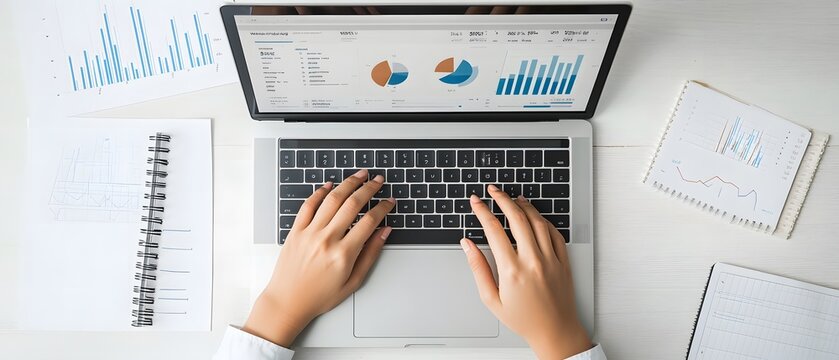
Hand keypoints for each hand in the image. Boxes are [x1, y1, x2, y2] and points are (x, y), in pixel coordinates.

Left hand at [244, 169, 394, 346]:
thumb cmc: (320, 296)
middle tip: (378, 180)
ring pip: (332, 199)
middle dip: (369, 188)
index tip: (389, 201)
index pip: (369, 221)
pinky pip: (309, 205)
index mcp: (343, 254)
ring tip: (360, 175)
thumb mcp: (353, 282)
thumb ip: (371, 255)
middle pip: (352, 204)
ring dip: (348, 184)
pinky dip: (320, 192)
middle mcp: (327, 240)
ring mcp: (309, 233)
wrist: (288, 302)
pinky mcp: (296, 231)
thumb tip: (384, 232)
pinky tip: (330, 186)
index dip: (383, 208)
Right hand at [462, 185, 591, 358]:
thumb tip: (467, 244)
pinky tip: (534, 216)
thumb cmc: (522, 319)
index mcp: (511, 270)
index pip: (493, 230)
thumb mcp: (491, 299)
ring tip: (513, 198)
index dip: (482, 211)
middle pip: (516, 217)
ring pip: (537, 221)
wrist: (554, 331)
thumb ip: (478, 268)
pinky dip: (542, 220)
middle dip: (501, 199)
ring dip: (523, 205)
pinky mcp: (563, 260)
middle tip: (493, 191)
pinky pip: (554, 232)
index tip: (475, 202)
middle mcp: (532, 260)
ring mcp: (551, 259)